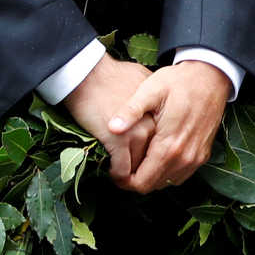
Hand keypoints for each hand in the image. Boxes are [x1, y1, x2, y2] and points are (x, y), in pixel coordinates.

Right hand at [62, 55, 154, 184]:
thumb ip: (153, 107)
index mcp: (161, 115)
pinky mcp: (118, 140)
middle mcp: (153, 126)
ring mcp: (137, 133)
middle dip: (145, 172)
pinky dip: (117, 175)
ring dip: (130, 177)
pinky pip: (122, 169)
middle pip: (154, 160)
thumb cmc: (113, 79)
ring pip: (139, 168)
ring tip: (123, 178)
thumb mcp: (145, 88)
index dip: (156, 159)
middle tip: (135, 179)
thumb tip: (157, 118)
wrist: (90, 75)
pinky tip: (111, 173)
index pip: (164, 146)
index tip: (149, 166)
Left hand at [107, 61, 232, 193]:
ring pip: (166, 182)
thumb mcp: (151, 90)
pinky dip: (166, 170)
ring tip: (139, 157)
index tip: (113, 169)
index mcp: (169, 145)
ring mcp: (196, 157)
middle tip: (123, 162)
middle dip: (134, 179)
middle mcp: (185, 157)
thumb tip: (112, 128)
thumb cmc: (179, 82)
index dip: (123, 181)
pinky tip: (157, 153)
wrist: (212, 76)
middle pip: (152, 186)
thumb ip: (131, 110)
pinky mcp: (203, 154)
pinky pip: (179, 174)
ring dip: (151, 175)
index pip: (141, 183)